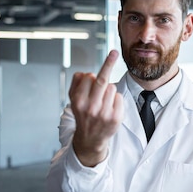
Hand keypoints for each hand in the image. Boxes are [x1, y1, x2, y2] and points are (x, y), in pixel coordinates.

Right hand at [69, 50, 123, 166]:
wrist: (90, 139)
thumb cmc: (83, 114)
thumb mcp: (73, 99)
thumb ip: (76, 83)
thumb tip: (86, 73)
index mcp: (78, 101)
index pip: (89, 77)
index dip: (91, 76)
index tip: (96, 70)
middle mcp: (91, 107)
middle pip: (102, 80)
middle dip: (108, 63)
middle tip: (114, 52)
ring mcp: (104, 113)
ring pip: (112, 87)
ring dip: (109, 90)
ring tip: (103, 101)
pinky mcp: (116, 117)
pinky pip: (119, 97)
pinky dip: (116, 99)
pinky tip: (110, 107)